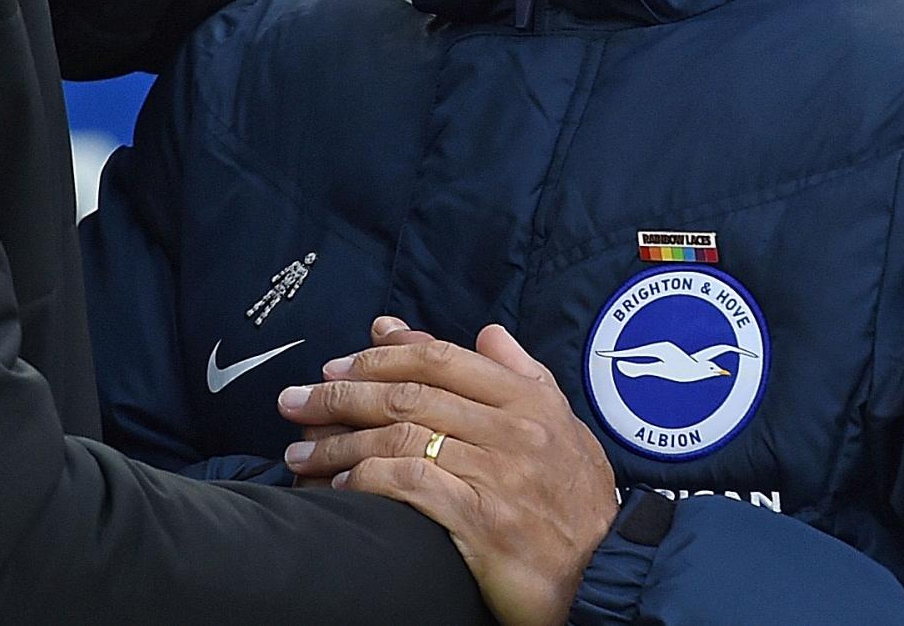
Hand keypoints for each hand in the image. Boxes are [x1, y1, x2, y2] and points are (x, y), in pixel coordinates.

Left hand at [278, 318, 618, 625]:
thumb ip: (521, 373)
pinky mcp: (483, 523)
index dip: (379, 357)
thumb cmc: (577, 498)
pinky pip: (412, 486)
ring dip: (338, 444)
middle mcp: (512, 429)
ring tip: (299, 453)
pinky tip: (341, 489)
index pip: (439, 359)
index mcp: (526, 398)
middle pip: (408, 395)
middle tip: (295, 402)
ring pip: (400, 439)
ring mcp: (498, 475)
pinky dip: (369, 481)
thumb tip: (487, 332)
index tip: (337, 363)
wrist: (607, 571)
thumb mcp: (562, 423)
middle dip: (340, 395)